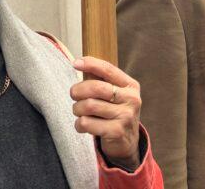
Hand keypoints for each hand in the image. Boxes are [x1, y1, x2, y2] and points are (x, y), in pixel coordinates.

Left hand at [71, 56, 141, 171]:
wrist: (127, 141)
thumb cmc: (114, 111)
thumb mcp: (113, 93)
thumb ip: (100, 79)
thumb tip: (79, 63)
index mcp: (131, 85)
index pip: (108, 69)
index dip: (90, 64)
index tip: (75, 63)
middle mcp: (131, 100)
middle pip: (96, 88)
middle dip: (78, 90)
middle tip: (73, 95)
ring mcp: (126, 116)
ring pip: (89, 106)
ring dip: (77, 108)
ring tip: (78, 111)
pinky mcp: (117, 132)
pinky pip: (87, 123)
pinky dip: (79, 124)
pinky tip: (82, 125)